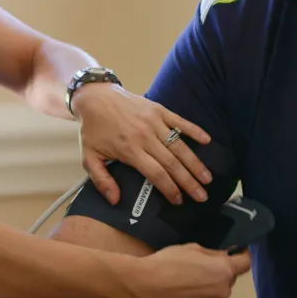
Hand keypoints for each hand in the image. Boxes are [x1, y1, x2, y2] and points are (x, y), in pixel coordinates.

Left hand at [72, 84, 212, 204]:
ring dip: (195, 163)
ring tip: (207, 177)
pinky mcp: (159, 109)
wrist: (94, 97)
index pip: (156, 174)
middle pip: (172, 163)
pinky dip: (194, 130)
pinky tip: (207, 141)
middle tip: (202, 196)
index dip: (169, 189)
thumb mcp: (89, 157)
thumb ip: (101, 180)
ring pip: (179, 146)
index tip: (179, 200)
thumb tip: (115, 200)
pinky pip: (180, 121)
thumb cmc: (92, 129)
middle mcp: (145, 136)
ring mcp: (154, 122)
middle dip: (189, 181)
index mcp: (130, 150)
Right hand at [130, 243, 251, 297]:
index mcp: (225, 272)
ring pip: (217, 289)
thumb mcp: (194, 248)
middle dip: (221, 269)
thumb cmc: (170, 261)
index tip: (236, 249)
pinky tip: (183, 287)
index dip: (242, 254)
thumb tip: (223, 257)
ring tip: (190, 276)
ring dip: (210, 282)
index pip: (246, 263)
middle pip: (229, 277)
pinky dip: (199, 292)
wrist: (148, 285)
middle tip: (203, 261)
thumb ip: (213, 253)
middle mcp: (223, 290)